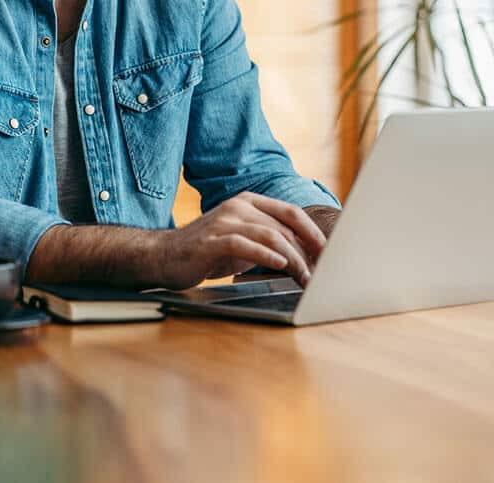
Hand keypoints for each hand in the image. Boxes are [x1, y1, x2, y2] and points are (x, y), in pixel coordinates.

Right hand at [157, 192, 326, 288]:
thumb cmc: (205, 252)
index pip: (291, 213)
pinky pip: (246, 244)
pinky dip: (267, 255)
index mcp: (248, 202)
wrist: (164, 257)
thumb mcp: (242, 244)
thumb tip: (303, 257)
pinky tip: (280, 266)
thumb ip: (268, 243)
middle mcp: (238, 205)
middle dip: (307, 251)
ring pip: (270, 235)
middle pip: (284, 226)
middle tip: (320, 272)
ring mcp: (224, 220)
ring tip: (305, 276)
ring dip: (293, 258)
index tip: (329, 253)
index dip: (313, 232)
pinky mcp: (213, 238)